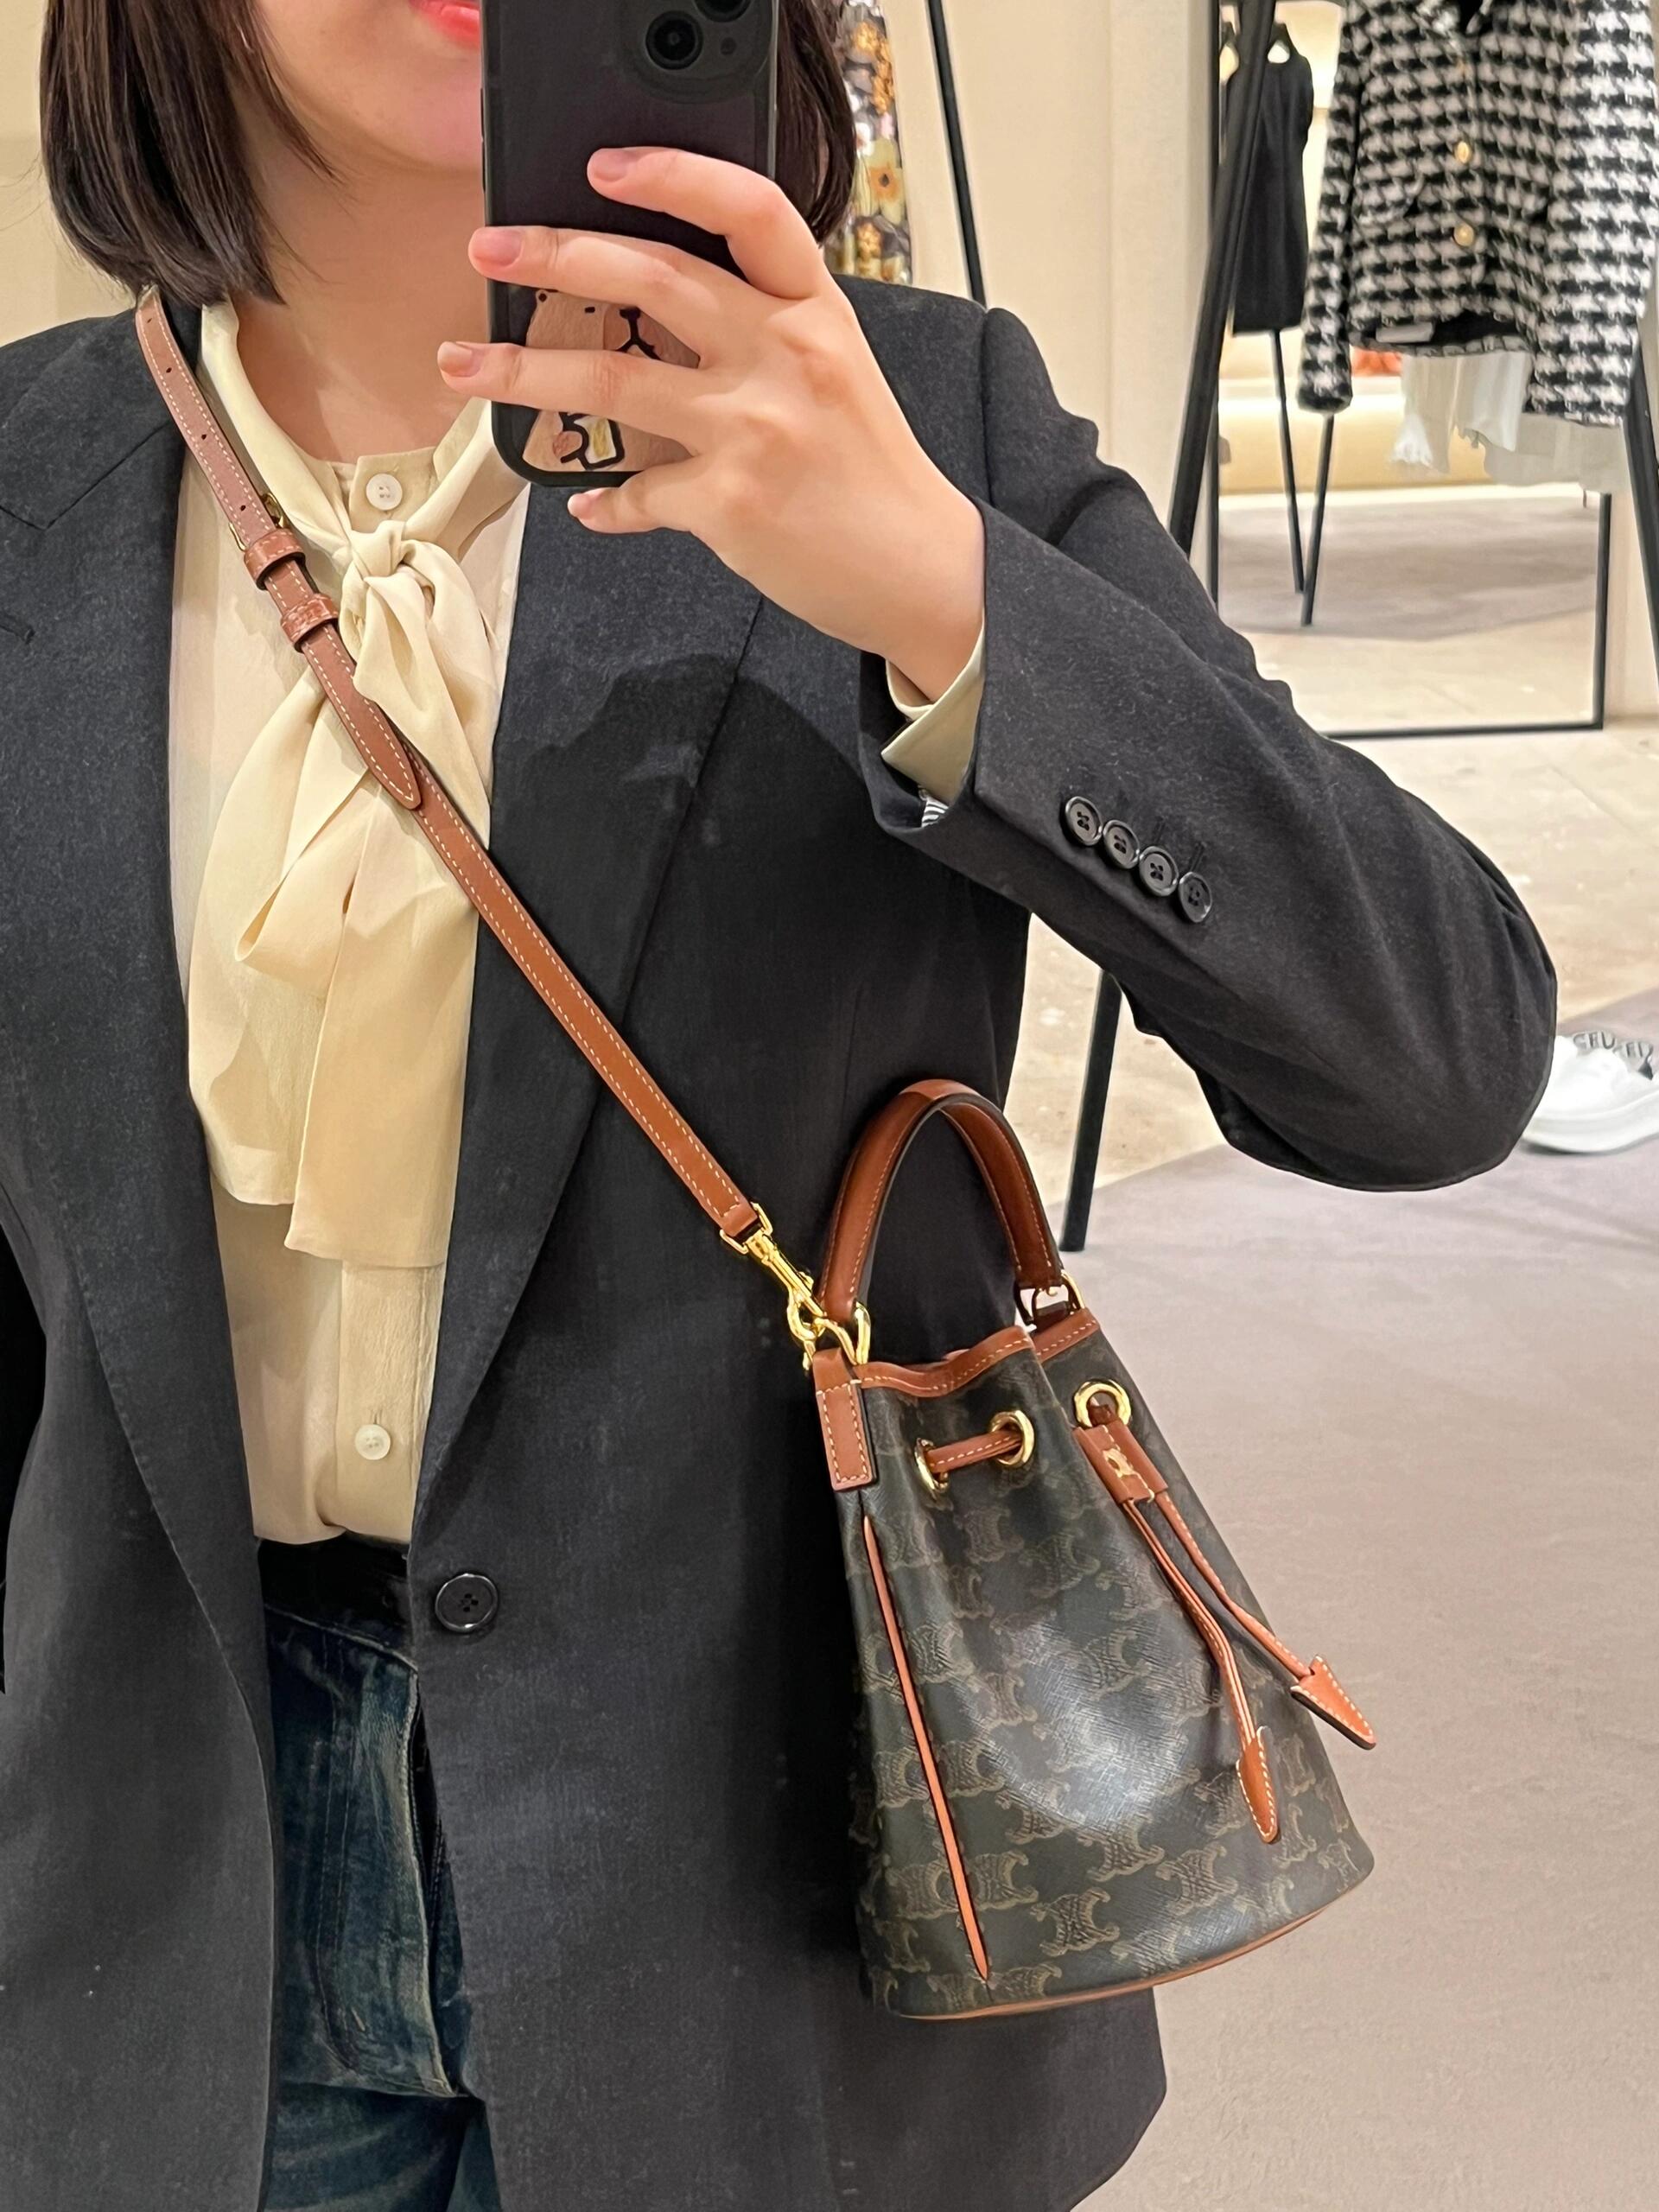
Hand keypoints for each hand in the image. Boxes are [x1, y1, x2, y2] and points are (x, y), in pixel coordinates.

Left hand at [438, 147, 985, 702]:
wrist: (919, 569)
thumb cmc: (872, 473)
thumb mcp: (836, 372)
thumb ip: (762, 330)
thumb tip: (659, 317)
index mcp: (814, 311)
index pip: (748, 210)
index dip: (673, 175)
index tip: (604, 167)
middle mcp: (783, 355)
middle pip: (651, 278)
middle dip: (555, 256)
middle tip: (492, 251)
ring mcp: (752, 428)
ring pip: (609, 381)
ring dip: (523, 373)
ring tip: (466, 367)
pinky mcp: (727, 501)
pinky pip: (636, 492)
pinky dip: (604, 502)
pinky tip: (585, 505)